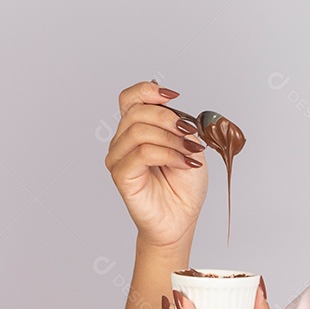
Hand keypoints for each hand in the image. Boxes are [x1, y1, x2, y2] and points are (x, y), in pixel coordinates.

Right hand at [104, 81, 208, 248]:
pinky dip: (168, 154)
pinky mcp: (121, 175)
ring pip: (139, 131)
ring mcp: (119, 157)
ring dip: (171, 139)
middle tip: (190, 133)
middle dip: (168, 118)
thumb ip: (179, 125)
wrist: (182, 218)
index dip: (148, 90)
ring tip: (190, 154)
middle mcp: (123, 140)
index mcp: (137, 129)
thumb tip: (173, 106)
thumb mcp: (190, 146)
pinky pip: (142, 153)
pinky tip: (184, 163)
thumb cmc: (184, 185)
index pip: (130, 98)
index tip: (173, 96)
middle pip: (137, 111)